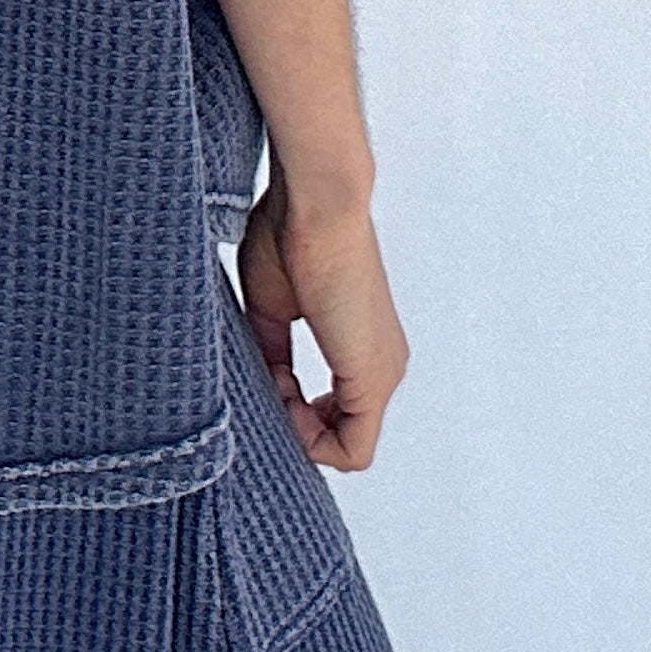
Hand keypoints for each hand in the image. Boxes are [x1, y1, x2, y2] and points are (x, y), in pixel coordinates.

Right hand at [236, 163, 409, 471]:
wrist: (316, 203)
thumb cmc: (291, 234)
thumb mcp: (271, 308)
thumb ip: (274, 354)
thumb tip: (266, 388)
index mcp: (363, 348)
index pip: (338, 417)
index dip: (293, 412)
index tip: (267, 375)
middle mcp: (384, 366)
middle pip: (343, 435)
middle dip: (296, 423)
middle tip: (268, 382)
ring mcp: (383, 372)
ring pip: (349, 445)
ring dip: (301, 427)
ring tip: (274, 379)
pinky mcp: (373, 375)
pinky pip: (353, 448)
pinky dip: (312, 438)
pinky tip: (285, 392)